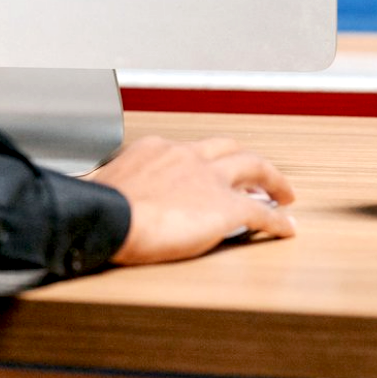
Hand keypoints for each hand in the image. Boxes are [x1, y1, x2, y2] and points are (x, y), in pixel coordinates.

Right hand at [83, 136, 296, 265]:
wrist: (110, 218)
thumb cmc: (99, 206)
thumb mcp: (100, 184)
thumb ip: (108, 184)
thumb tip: (91, 192)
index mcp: (156, 149)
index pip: (188, 149)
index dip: (204, 161)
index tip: (206, 171)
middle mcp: (187, 156)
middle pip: (228, 148)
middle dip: (246, 160)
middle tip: (258, 174)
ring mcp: (209, 180)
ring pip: (254, 167)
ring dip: (273, 179)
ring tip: (284, 193)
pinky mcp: (226, 208)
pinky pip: (263, 213)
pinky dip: (278, 221)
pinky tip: (285, 229)